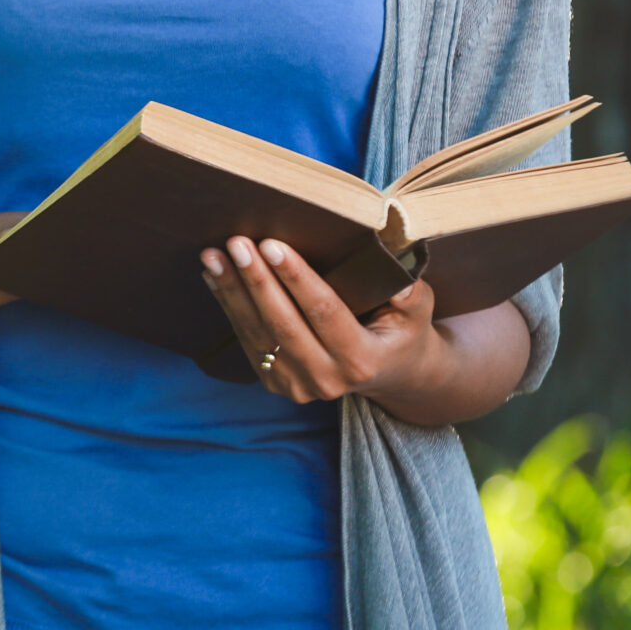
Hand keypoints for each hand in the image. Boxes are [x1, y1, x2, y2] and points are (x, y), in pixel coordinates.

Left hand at [198, 236, 531, 423]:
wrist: (390, 373)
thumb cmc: (402, 329)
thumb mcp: (417, 310)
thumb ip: (409, 292)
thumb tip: (393, 271)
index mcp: (362, 361)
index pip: (324, 313)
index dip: (297, 279)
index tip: (272, 245)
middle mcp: (328, 380)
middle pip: (283, 325)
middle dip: (256, 281)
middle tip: (237, 242)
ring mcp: (299, 387)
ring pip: (258, 335)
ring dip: (232, 292)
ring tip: (213, 255)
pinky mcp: (277, 383)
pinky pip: (247, 342)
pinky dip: (229, 306)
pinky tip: (214, 276)